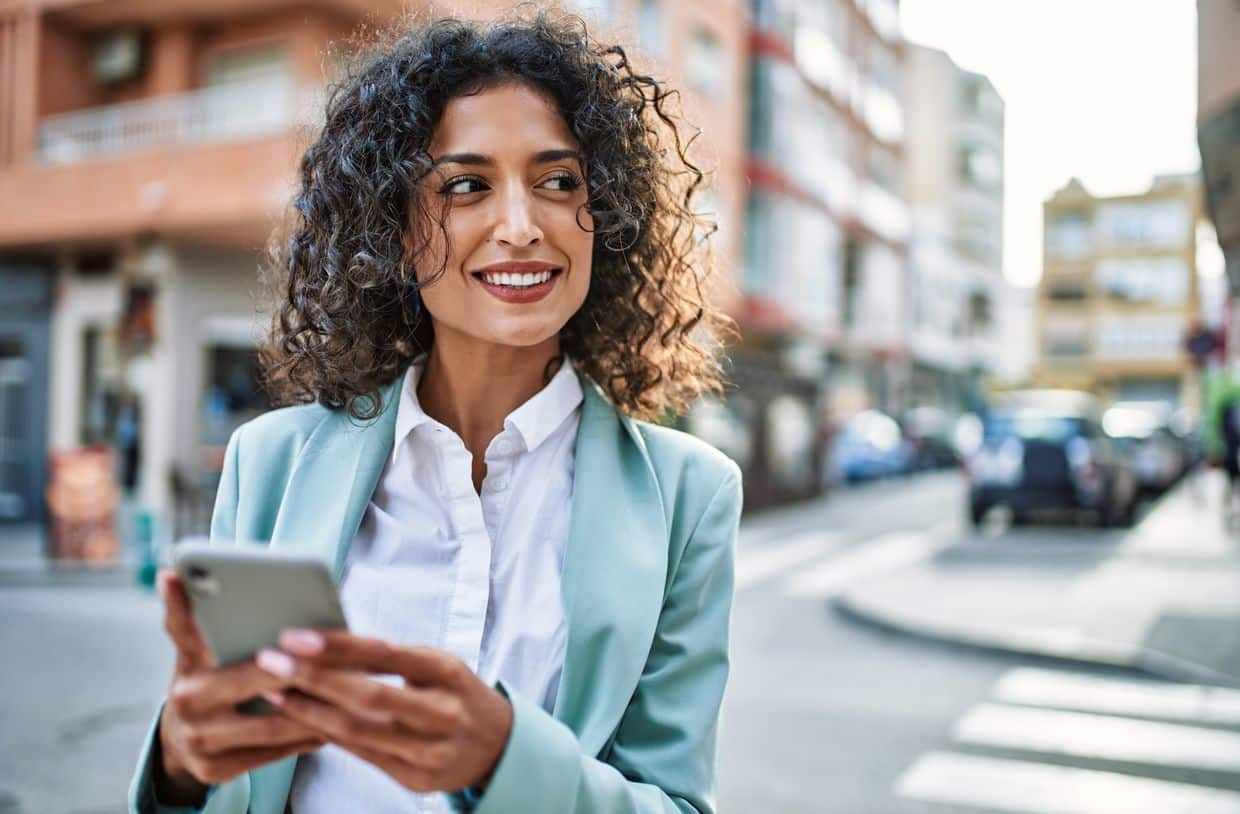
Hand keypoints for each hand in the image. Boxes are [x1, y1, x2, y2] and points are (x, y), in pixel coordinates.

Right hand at [154, 570, 326, 803]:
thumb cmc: (203, 679)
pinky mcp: (217, 772)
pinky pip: (275, 753)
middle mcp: (189, 708)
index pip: (213, 642)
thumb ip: (189, 616)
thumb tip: (169, 573)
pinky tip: (337, 724)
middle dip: (304, 670)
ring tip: (355, 691)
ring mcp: (202, 744)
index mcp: (188, 669)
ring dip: (317, 709)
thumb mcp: (193, 648)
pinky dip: (308, 738)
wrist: (179, 741)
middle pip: (261, 683)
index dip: (245, 628)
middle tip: (347, 656)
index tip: (286, 625)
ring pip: (274, 725)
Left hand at [254, 630, 513, 792]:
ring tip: (274, 692)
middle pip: (368, 696)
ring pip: (359, 731)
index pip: (386, 655)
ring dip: (310, 712)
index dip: (338, 646)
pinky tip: (301, 720)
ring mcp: (431, 750)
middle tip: (270, 662)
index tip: (296, 637)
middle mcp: (442, 712)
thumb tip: (325, 642)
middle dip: (313, 678)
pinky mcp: (417, 779)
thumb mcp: (436, 664)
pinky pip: (362, 755)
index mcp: (447, 671)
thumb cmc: (455, 692)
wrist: (498, 744)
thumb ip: (390, 658)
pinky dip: (328, 736)